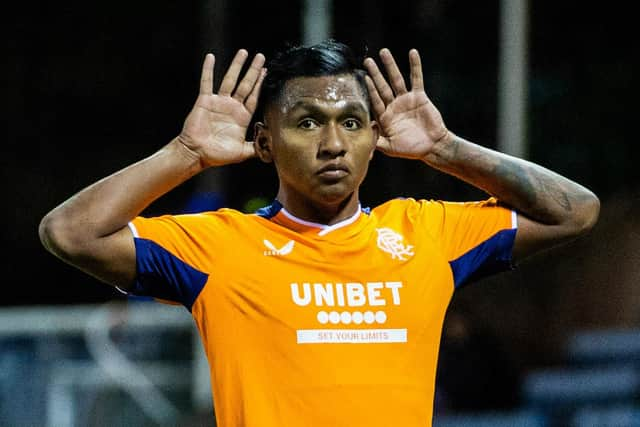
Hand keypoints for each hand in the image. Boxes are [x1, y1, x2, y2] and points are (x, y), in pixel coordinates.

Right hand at [178, 49, 265, 166]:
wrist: (197, 154)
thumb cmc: (218, 155)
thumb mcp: (242, 152)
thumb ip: (257, 147)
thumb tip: (272, 148)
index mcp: (242, 117)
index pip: (254, 96)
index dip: (260, 84)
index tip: (266, 71)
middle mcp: (232, 107)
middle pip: (246, 84)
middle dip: (254, 71)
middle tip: (261, 57)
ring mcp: (219, 102)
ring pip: (230, 80)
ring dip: (236, 66)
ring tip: (243, 52)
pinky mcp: (205, 100)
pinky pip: (207, 82)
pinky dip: (208, 69)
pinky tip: (211, 57)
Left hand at [363, 49, 448, 160]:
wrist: (432, 146)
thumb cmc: (410, 149)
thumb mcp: (390, 147)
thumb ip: (376, 141)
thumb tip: (364, 134)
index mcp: (384, 117)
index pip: (375, 100)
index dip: (370, 89)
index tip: (363, 77)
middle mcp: (393, 106)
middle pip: (382, 86)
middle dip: (375, 73)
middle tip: (367, 60)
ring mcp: (406, 100)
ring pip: (396, 79)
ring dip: (390, 66)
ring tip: (384, 52)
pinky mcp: (419, 96)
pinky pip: (416, 78)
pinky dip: (415, 66)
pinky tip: (412, 53)